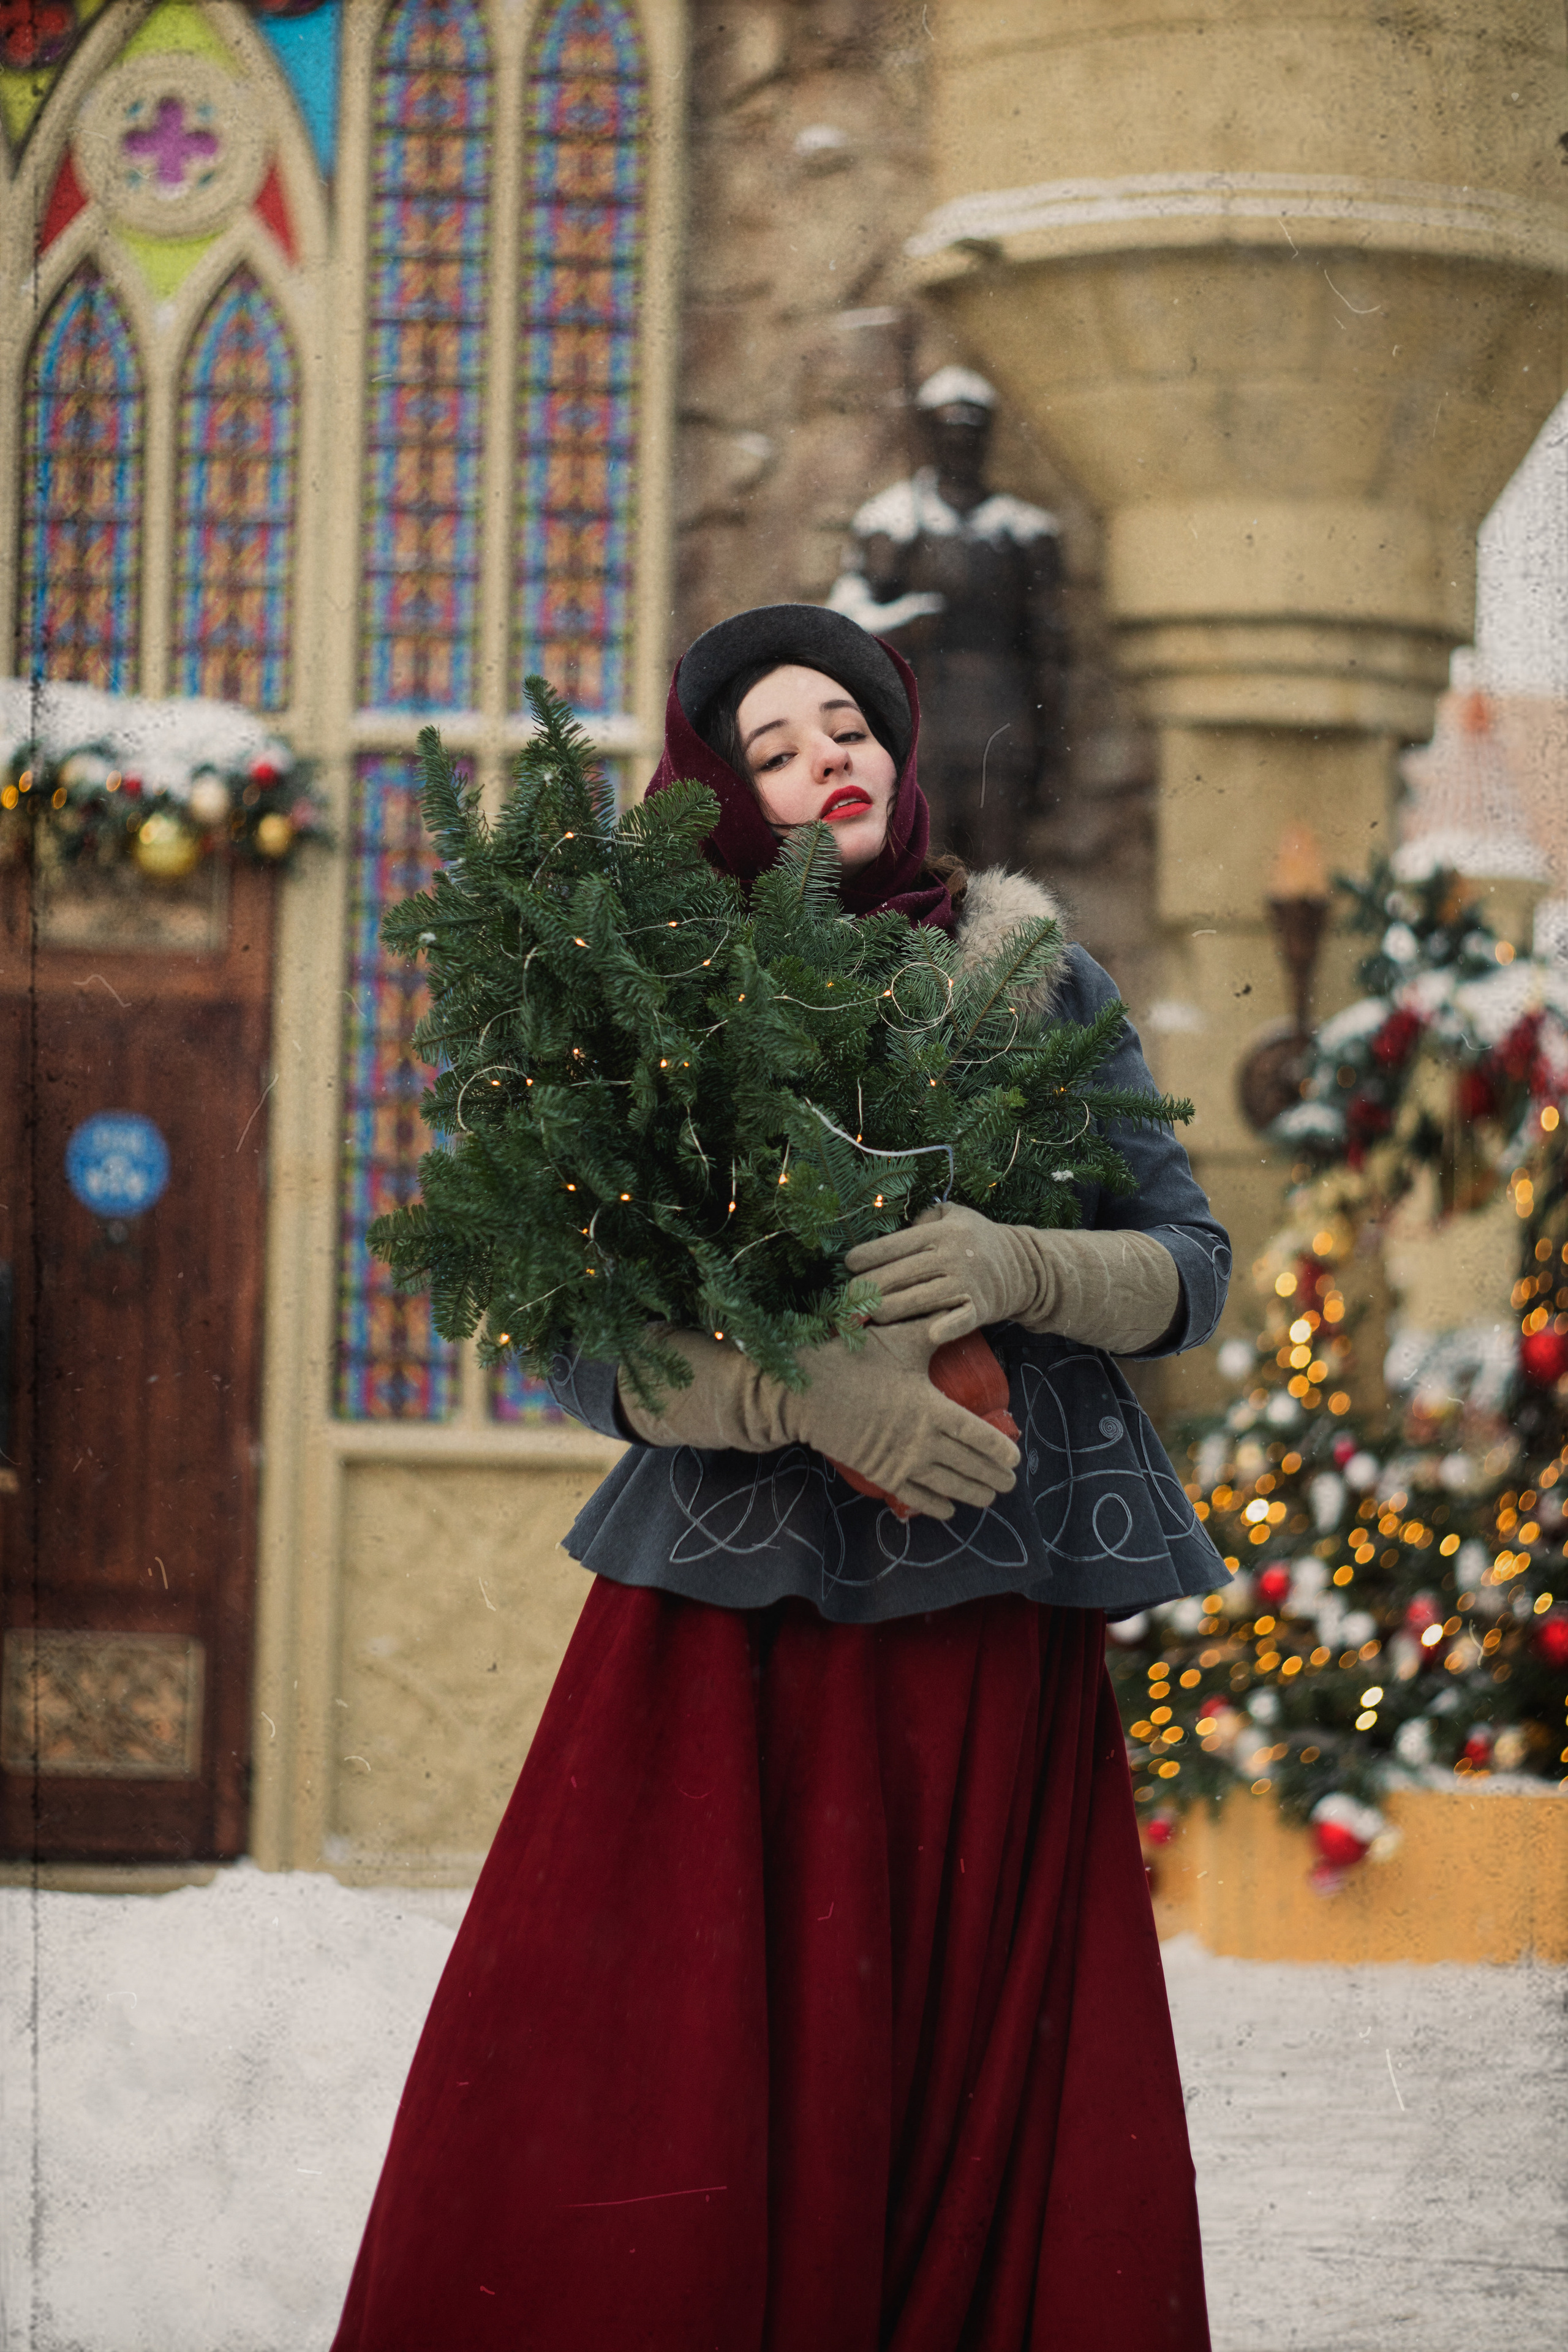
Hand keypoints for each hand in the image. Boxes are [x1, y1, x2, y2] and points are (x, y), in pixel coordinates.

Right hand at [777, 1316, 1018, 1519]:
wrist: (805, 1392)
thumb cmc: (853, 1359)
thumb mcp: (899, 1340)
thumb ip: (932, 1330)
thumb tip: (958, 1309)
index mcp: (931, 1408)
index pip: (978, 1435)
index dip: (1000, 1450)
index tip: (1015, 1458)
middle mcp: (920, 1441)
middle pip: (968, 1466)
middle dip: (993, 1477)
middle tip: (1010, 1484)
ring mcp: (899, 1460)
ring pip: (946, 1485)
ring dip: (972, 1494)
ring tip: (989, 1498)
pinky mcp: (878, 1472)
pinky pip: (914, 1496)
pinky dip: (935, 1506)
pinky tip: (949, 1510)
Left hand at [846, 1205, 1182, 1355]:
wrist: (1026, 1267)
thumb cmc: (978, 1239)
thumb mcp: (955, 1215)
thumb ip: (924, 1217)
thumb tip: (893, 1232)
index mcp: (940, 1231)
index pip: (893, 1245)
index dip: (866, 1256)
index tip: (847, 1265)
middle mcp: (950, 1255)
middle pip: (896, 1276)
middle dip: (865, 1290)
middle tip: (845, 1301)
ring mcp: (965, 1283)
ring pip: (914, 1301)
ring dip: (886, 1312)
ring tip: (865, 1318)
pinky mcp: (979, 1308)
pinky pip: (955, 1321)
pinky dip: (941, 1328)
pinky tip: (925, 1335)